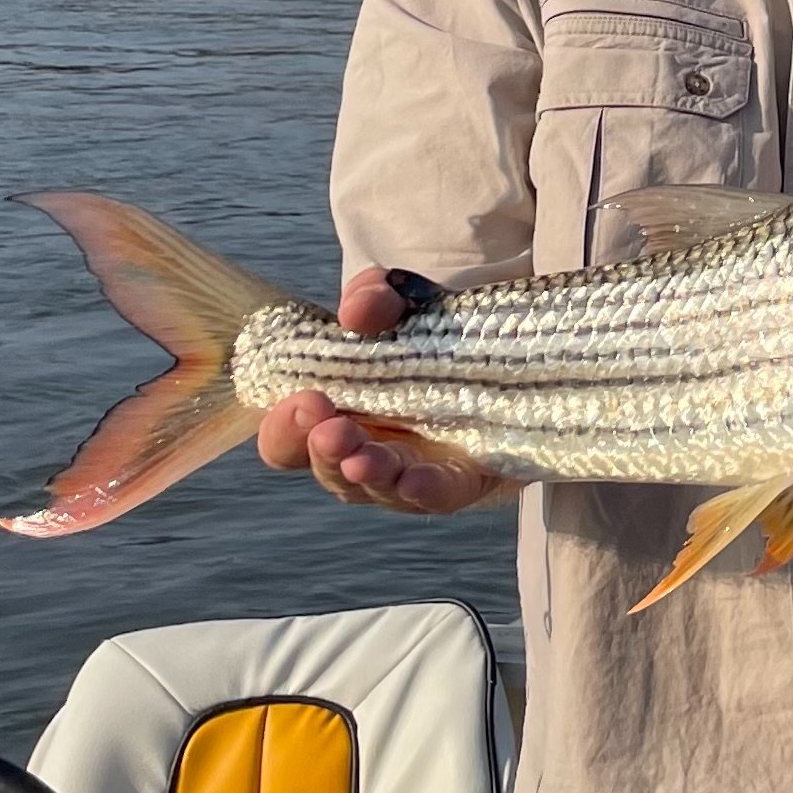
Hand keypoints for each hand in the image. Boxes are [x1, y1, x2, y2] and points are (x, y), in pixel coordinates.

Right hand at [252, 268, 503, 514]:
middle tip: (330, 429)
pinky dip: (424, 490)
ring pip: (379, 488)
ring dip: (368, 473)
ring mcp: (411, 470)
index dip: (284, 428)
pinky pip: (440, 494)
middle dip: (325, 452)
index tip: (304, 401)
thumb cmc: (432, 331)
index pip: (287, 439)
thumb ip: (375, 298)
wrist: (507, 350)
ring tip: (362, 459)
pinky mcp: (461, 479)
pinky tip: (413, 480)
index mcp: (334, 413)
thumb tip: (356, 311)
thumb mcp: (402, 301)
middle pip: (329, 469)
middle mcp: (365, 450)